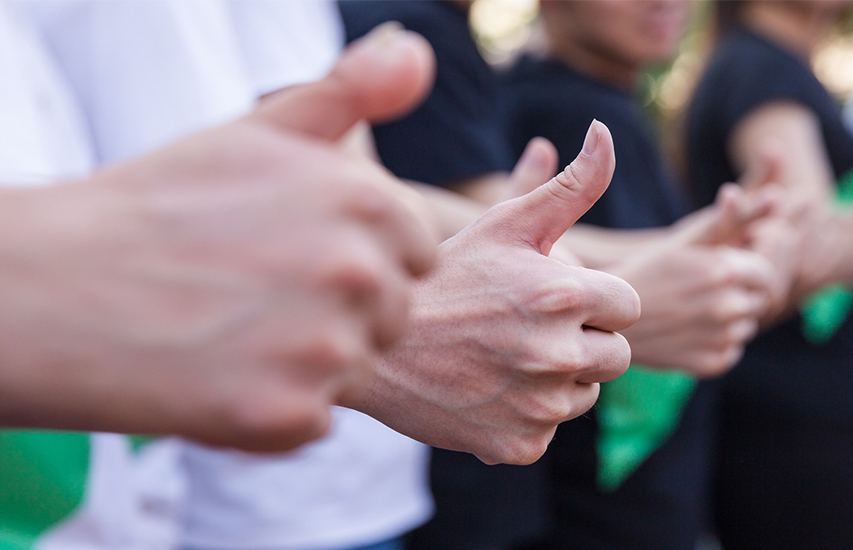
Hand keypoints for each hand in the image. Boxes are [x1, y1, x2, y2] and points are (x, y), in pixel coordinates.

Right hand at [0, 23, 437, 451]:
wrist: (49, 289)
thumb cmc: (161, 207)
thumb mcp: (259, 130)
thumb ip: (351, 93)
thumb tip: (418, 52)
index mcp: (365, 198)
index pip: (417, 255)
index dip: (359, 261)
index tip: (291, 254)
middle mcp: (357, 269)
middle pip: (393, 318)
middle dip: (340, 315)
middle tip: (252, 296)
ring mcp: (324, 346)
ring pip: (354, 371)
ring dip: (304, 365)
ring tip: (228, 332)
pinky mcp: (287, 414)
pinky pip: (312, 421)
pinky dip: (269, 413)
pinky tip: (214, 376)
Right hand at [353, 121, 640, 464]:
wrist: (371, 347)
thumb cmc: (444, 276)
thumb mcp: (506, 223)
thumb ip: (569, 184)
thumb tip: (605, 133)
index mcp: (564, 295)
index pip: (627, 306)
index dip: (594, 300)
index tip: (552, 298)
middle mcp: (558, 353)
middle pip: (616, 355)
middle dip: (585, 341)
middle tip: (526, 329)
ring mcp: (540, 405)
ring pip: (585, 395)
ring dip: (558, 379)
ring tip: (503, 356)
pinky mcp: (520, 445)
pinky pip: (548, 431)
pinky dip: (525, 416)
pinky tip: (486, 389)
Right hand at [610, 184, 781, 377]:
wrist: (605, 322)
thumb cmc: (648, 271)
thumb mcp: (687, 240)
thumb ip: (734, 219)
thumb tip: (777, 195)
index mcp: (725, 269)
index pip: (766, 273)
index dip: (750, 271)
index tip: (728, 272)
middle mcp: (728, 305)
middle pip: (759, 300)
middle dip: (741, 294)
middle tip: (705, 292)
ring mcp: (722, 337)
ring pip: (747, 326)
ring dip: (730, 319)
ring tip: (693, 311)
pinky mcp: (714, 363)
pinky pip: (733, 349)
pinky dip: (718, 343)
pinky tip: (689, 333)